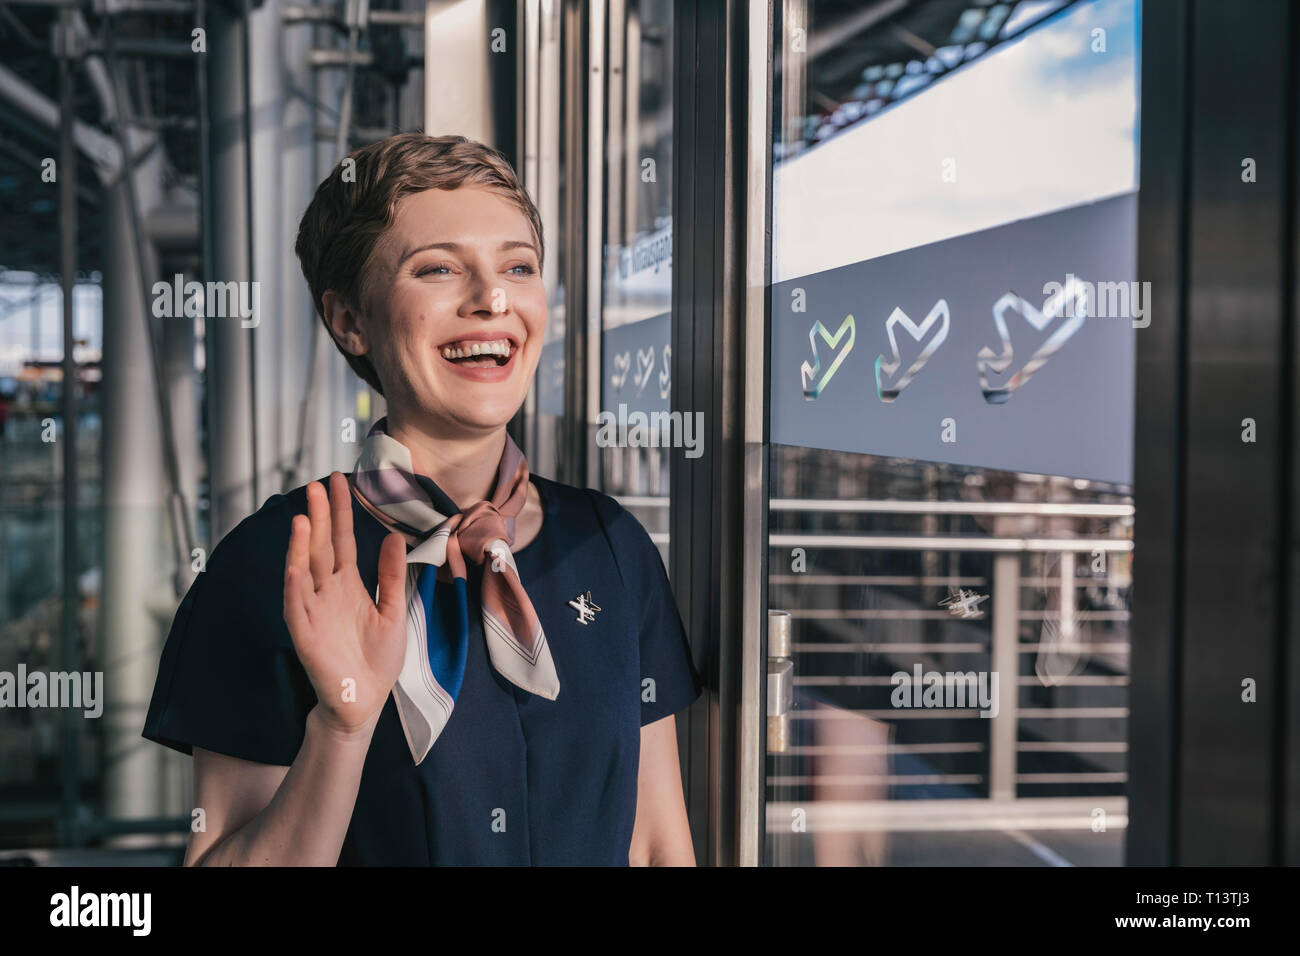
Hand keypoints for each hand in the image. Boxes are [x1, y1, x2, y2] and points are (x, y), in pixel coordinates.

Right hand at [283, 472, 407, 736]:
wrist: (364, 701)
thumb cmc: (377, 660)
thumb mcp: (393, 611)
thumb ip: (392, 576)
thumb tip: (395, 536)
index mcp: (349, 584)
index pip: (343, 540)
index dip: (341, 511)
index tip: (339, 480)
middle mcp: (327, 592)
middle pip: (322, 547)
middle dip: (321, 516)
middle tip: (318, 484)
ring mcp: (313, 610)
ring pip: (304, 570)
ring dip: (302, 545)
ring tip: (305, 517)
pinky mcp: (304, 633)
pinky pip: (297, 605)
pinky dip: (295, 585)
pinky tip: (295, 566)